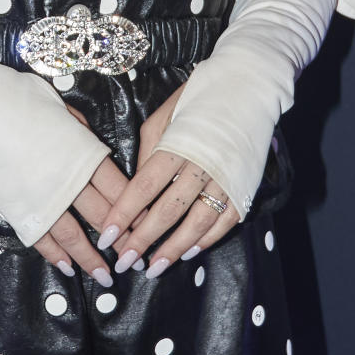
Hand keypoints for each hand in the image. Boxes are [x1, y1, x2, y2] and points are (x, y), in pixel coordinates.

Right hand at [31, 104, 132, 285]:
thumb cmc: (22, 101)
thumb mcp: (64, 111)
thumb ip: (83, 133)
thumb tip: (94, 146)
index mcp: (86, 154)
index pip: (121, 190)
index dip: (137, 211)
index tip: (149, 226)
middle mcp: (70, 181)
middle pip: (104, 217)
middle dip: (122, 241)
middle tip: (134, 259)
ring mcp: (44, 199)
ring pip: (75, 237)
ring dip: (92, 260)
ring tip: (105, 277)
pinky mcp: (20, 210)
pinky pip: (43, 239)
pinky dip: (56, 256)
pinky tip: (68, 268)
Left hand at [94, 86, 239, 277]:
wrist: (247, 86)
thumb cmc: (198, 98)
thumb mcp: (164, 115)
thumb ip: (149, 150)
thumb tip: (136, 184)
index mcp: (177, 145)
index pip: (144, 188)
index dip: (124, 215)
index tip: (107, 237)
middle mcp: (202, 165)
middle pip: (168, 211)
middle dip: (143, 240)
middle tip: (124, 262)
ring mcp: (227, 178)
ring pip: (198, 223)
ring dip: (174, 249)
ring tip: (154, 267)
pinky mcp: (245, 186)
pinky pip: (226, 221)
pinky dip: (207, 240)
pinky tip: (189, 252)